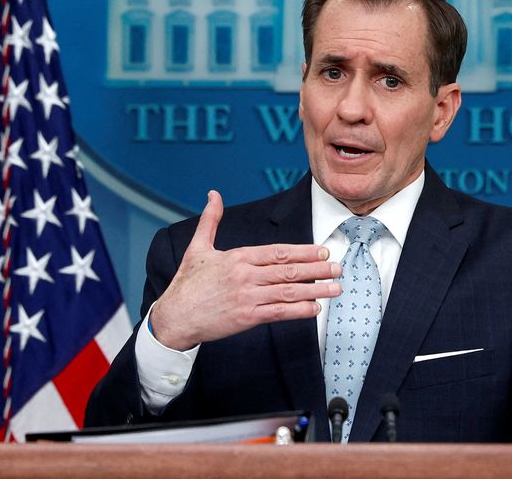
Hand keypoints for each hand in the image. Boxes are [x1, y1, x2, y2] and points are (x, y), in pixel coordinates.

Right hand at [150, 190, 341, 350]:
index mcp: (238, 257)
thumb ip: (210, 221)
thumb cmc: (187, 284)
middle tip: (338, 267)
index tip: (323, 251)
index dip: (303, 251)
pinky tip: (315, 308)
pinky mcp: (246, 317)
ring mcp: (247, 296)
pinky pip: (279, 312)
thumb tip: (213, 194)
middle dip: (317, 268)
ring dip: (315, 289)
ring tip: (335, 288)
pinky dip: (299, 310)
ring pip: (289, 291)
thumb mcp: (197, 248)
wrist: (174, 317)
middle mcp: (245, 275)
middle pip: (288, 270)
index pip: (277, 252)